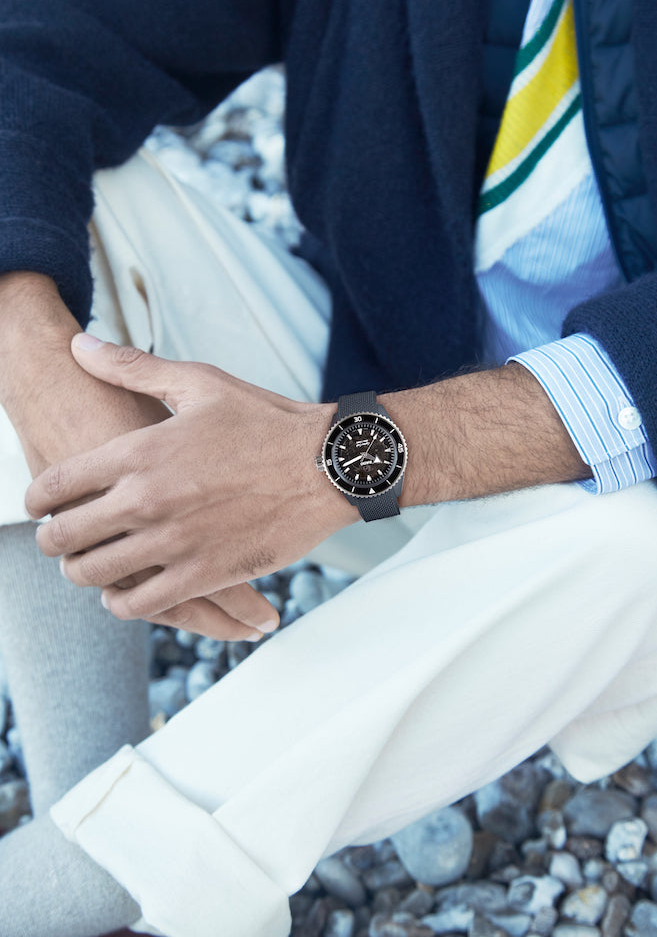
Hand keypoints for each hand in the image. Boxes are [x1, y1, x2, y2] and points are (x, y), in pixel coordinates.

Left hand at [26, 336, 355, 636]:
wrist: (329, 464)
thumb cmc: (266, 420)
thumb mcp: (200, 382)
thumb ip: (131, 367)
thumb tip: (78, 344)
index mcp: (140, 450)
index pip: (55, 484)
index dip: (34, 498)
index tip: (37, 505)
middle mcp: (148, 500)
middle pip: (65, 536)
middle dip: (52, 540)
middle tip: (58, 538)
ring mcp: (175, 542)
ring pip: (95, 575)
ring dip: (82, 573)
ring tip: (88, 565)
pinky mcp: (204, 575)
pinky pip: (140, 605)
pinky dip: (122, 602)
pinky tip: (125, 592)